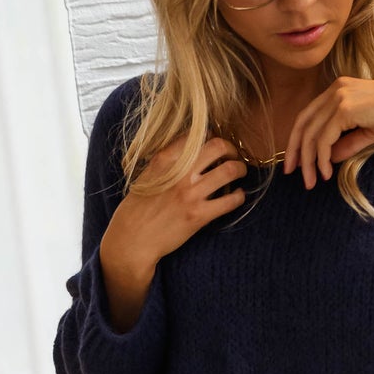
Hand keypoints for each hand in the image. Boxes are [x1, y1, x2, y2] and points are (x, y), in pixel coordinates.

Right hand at [99, 133, 246, 329]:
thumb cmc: (137, 208)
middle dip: (232, 149)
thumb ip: (168, 161)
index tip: (215, 147)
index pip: (198, 135)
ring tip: (240, 173)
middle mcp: (180, 173)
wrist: (132, 239)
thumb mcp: (147, 174)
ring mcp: (190, 194)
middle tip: (233, 157)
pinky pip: (230, 200)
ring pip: (230, 170)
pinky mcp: (199, 215)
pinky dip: (239, 196)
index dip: (212, 137)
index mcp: (165, 159)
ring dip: (240, 169)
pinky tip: (237, 196)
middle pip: (219, 146)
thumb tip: (190, 149)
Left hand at [282, 77, 373, 190]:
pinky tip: (326, 172)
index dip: (298, 139)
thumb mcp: (368, 131)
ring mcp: (338, 97)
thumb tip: (329, 159)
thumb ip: (347, 143)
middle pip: (303, 123)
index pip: (308, 116)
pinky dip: (322, 158)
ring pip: (311, 134)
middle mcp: (335, 90)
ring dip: (309, 161)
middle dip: (295, 151)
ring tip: (310, 181)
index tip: (296, 161)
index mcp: (338, 90)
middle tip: (291, 173)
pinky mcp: (344, 108)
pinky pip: (324, 139)